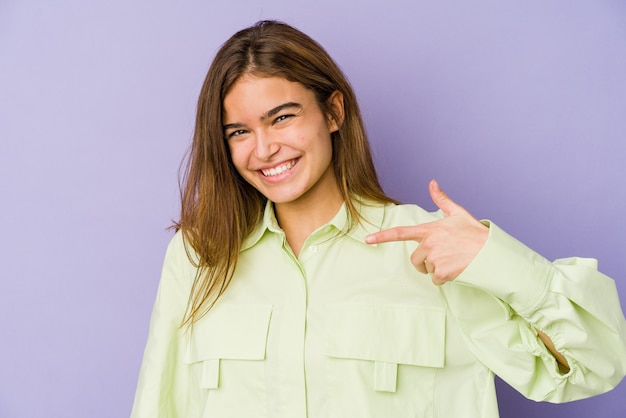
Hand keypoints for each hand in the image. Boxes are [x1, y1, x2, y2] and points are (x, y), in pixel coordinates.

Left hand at [365, 179, 488, 284]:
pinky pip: (435, 280)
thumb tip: (432, 182)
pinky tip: (456, 269)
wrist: (491, 252)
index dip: (382, 236)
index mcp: (430, 230)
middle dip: (425, 262)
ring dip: (436, 269)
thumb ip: (441, 199)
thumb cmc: (474, 233)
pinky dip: (444, 278)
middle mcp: (429, 244)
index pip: (401, 233)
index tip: (367, 240)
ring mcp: (435, 259)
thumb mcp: (458, 213)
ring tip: (453, 260)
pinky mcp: (442, 272)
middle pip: (415, 259)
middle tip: (443, 256)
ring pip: (426, 270)